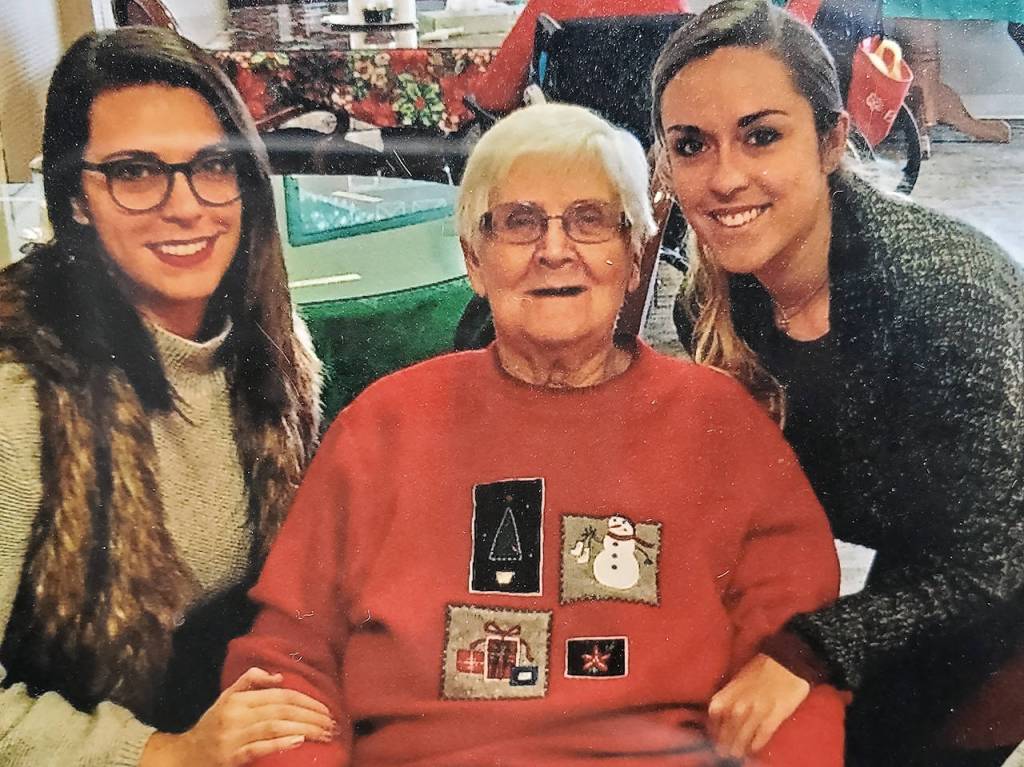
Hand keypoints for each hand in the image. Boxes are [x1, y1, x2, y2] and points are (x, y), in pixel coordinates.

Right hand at [141, 667, 335, 766]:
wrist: (184, 756)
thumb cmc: (212, 726)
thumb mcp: (227, 698)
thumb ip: (250, 681)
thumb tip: (279, 676)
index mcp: (238, 699)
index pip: (280, 696)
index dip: (306, 700)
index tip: (327, 709)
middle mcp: (236, 715)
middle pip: (281, 710)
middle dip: (311, 715)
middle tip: (332, 723)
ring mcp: (233, 737)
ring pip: (274, 727)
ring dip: (304, 729)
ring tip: (324, 733)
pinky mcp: (231, 758)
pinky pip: (259, 748)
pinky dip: (280, 742)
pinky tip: (299, 740)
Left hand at [708, 654, 809, 758]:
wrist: (787, 660)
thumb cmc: (762, 667)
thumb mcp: (740, 678)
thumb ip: (731, 695)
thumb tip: (723, 711)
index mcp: (730, 691)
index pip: (715, 714)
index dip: (713, 727)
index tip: (713, 736)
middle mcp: (741, 702)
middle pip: (728, 729)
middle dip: (724, 743)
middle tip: (723, 753)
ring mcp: (758, 710)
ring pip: (743, 735)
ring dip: (739, 747)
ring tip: (736, 756)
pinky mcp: (775, 715)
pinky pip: (763, 734)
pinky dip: (757, 743)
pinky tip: (754, 749)